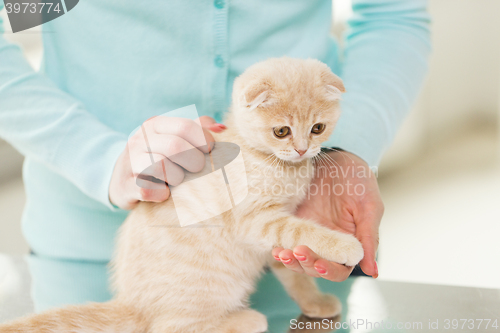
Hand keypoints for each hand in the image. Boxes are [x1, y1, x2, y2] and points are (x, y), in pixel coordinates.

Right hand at [109, 115, 225, 209]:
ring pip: (161, 166)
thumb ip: (198, 129)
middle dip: (194, 161)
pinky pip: (148, 190)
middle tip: (197, 169)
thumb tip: (221, 128)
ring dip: (177, 178)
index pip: (185, 126)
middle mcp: (140, 139)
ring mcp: (130, 162)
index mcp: (154, 124)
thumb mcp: (173, 138)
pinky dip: (162, 194)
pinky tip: (164, 192)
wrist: (119, 179)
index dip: (203, 140)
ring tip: (178, 180)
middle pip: (176, 146)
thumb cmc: (158, 157)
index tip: (209, 151)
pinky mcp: (126, 186)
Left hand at [272, 150, 382, 280]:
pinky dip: (280, 244)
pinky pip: (285, 238)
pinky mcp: (294, 221)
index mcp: (348, 244)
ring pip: (299, 257)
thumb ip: (369, 238)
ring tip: (282, 254)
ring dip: (291, 259)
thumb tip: (373, 271)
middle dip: (306, 264)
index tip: (319, 265)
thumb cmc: (359, 181)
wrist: (337, 159)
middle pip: (315, 266)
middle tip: (297, 253)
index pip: (339, 268)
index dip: (329, 270)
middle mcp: (327, 243)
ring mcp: (309, 232)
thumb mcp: (369, 207)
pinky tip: (275, 246)